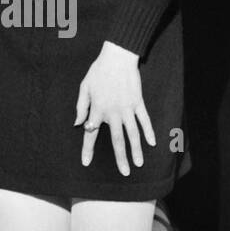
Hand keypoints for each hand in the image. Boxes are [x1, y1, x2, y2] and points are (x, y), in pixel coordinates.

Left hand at [74, 41, 154, 176]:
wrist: (117, 57)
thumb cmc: (98, 71)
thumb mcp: (84, 87)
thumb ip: (81, 107)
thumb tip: (78, 124)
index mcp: (97, 109)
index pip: (91, 134)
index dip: (88, 149)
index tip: (86, 163)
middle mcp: (113, 112)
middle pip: (117, 139)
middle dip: (121, 158)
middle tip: (125, 173)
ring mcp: (128, 108)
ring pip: (133, 133)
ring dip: (137, 150)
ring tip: (139, 164)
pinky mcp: (138, 103)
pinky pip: (145, 120)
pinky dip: (149, 131)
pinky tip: (152, 143)